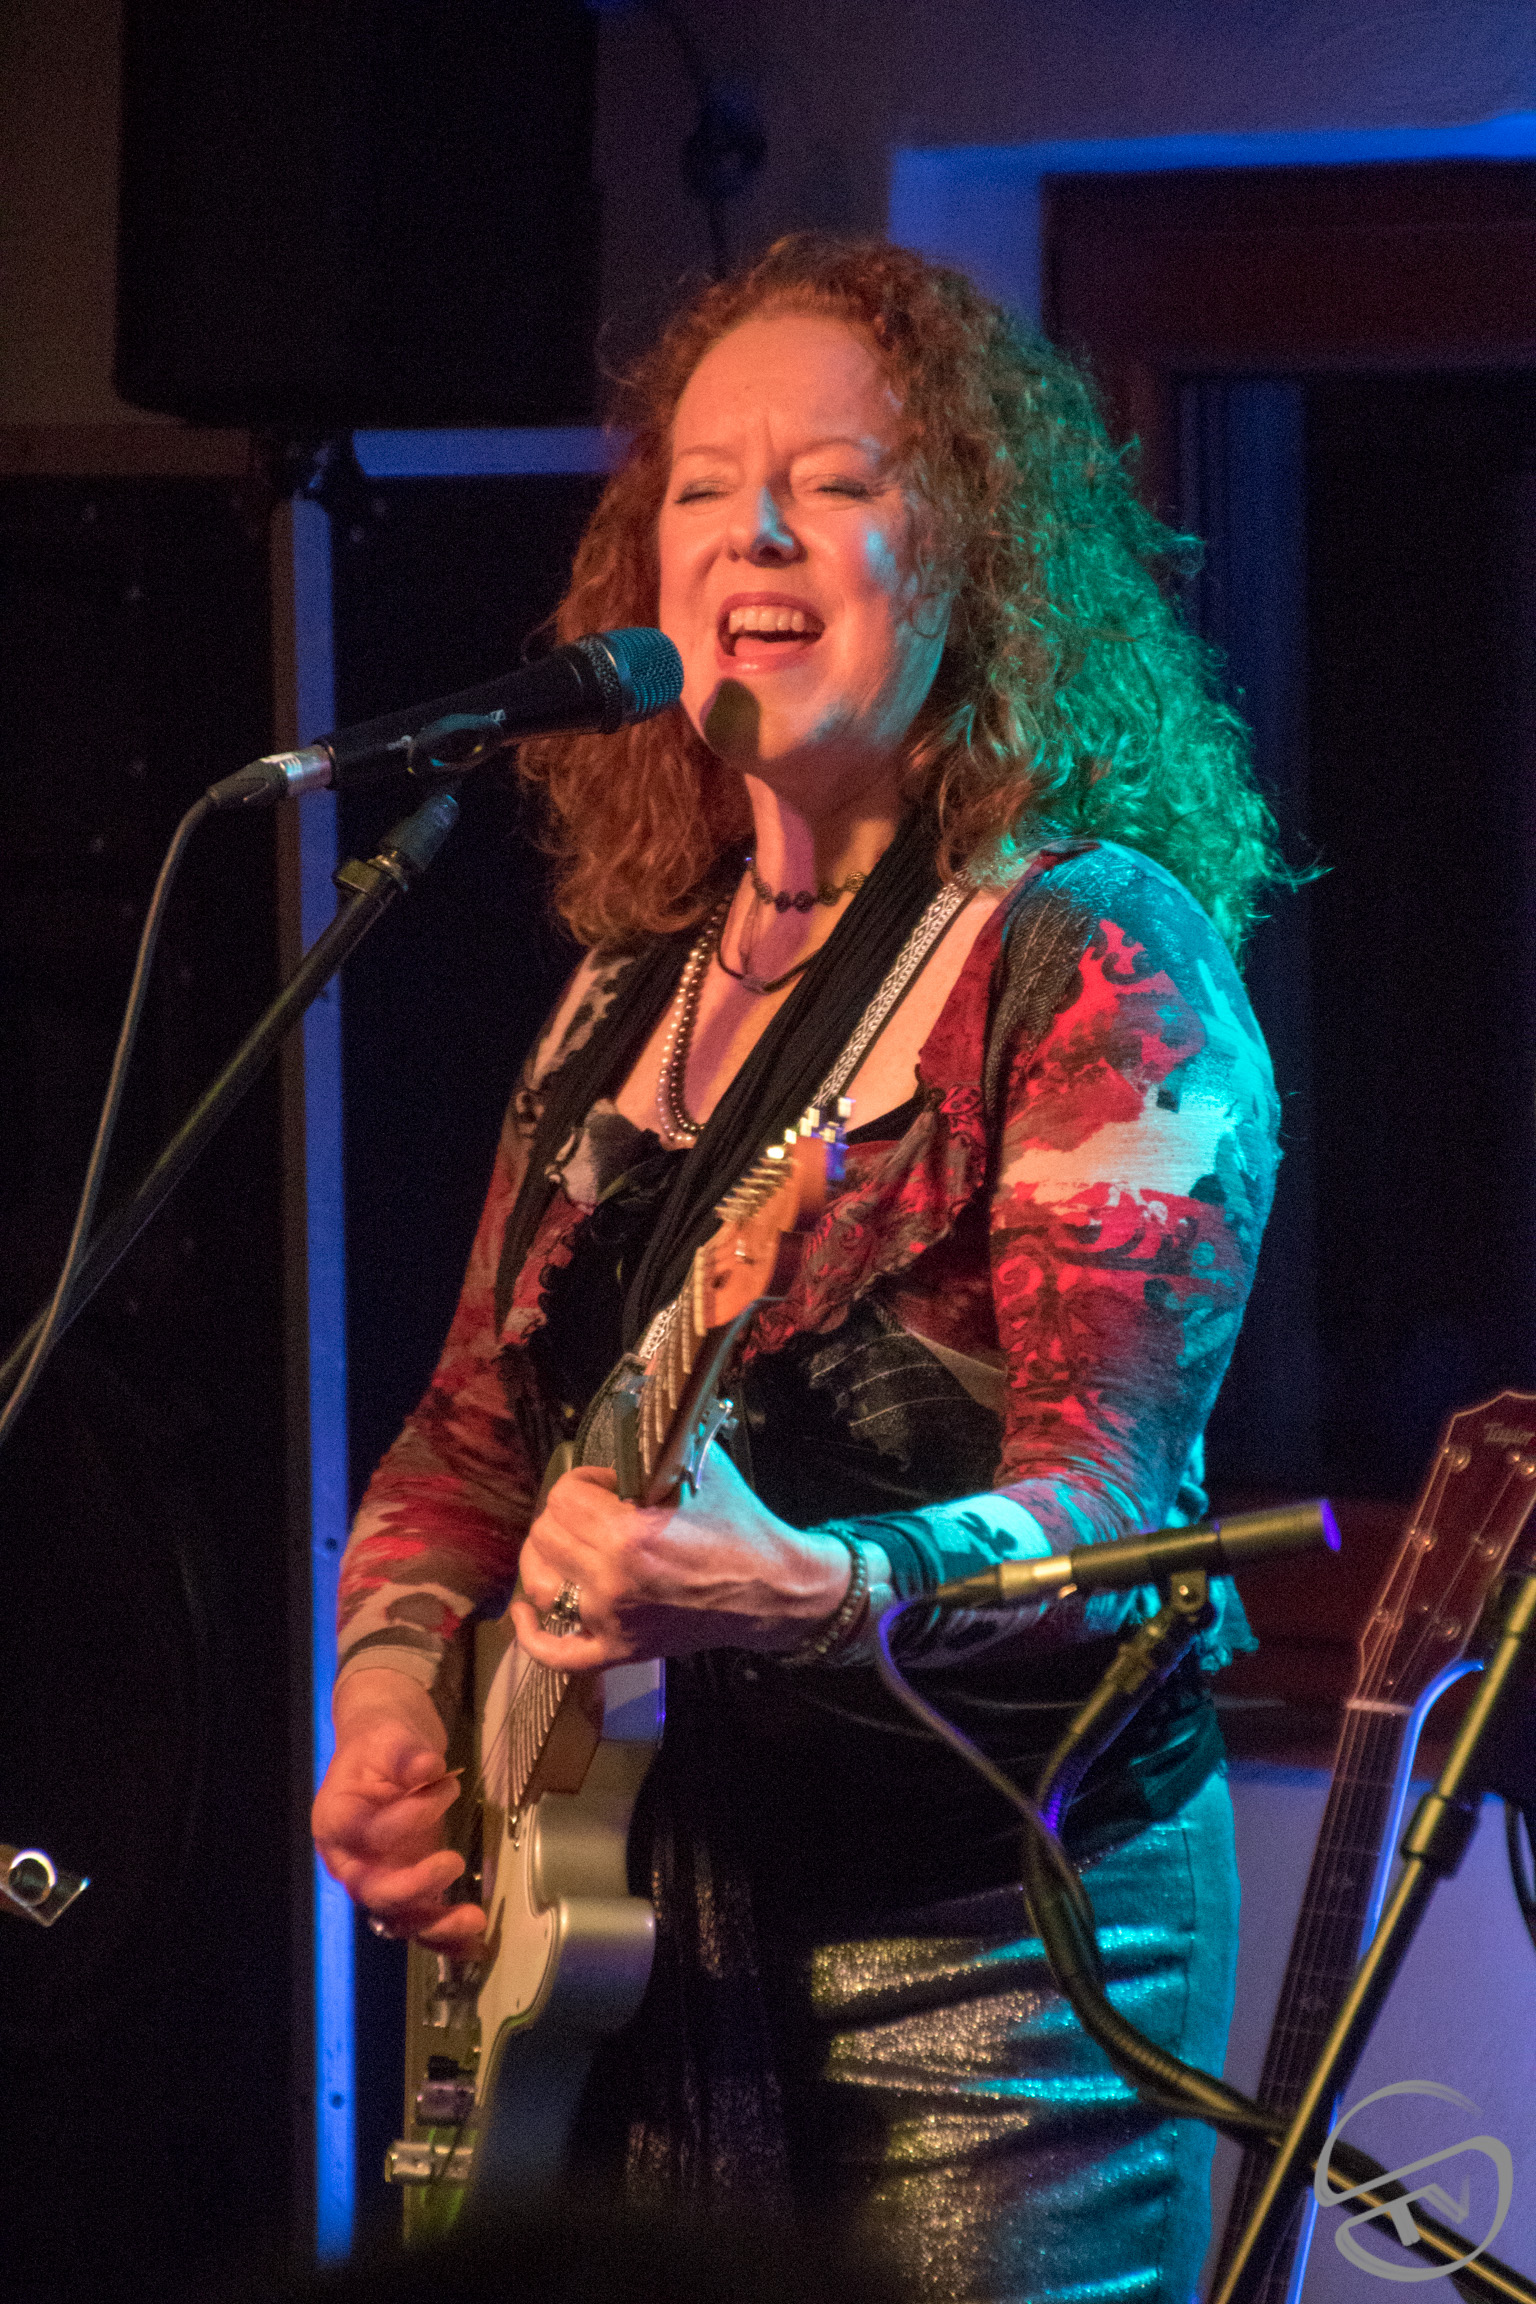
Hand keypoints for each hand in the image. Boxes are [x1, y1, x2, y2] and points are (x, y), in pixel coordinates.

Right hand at [311, 1668, 484, 1951]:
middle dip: (413, 1887)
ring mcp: (378, 1876)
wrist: (388, 1747)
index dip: (405, 1819)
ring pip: (396, 1918)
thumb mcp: (391, 1735)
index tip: (446, 1784)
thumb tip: (428, 1767)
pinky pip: (420, 1921)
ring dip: (435, 1925)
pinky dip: (445, 1936)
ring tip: (475, 1920)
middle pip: (372, 1891)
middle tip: (454, 1862)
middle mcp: (350, 1859)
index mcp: (335, 1819)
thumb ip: (405, 1754)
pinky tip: (475, 1944)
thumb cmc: (383, 1740)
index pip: (365, 1834)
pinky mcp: (406, 1885)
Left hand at [511, 1448, 856, 1671]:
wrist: (771, 1589)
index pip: (564, 1497)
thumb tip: (634, 1399)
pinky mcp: (619, 1650)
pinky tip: (525, 1611)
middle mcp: (612, 1582)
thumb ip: (655, 1442)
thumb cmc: (737, 1524)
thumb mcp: (699, 1467)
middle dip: (562, 1514)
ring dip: (542, 1558)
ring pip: (538, 1586)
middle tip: (590, 1510)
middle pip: (545, 1536)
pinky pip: (556, 1654)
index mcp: (629, 1535)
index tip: (605, 1482)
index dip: (581, 1480)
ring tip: (562, 1545)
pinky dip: (532, 1634)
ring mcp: (611, 1621)